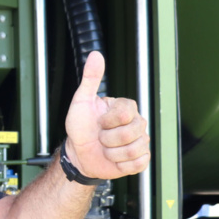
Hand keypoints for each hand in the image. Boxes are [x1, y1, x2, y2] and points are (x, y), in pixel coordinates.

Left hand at [63, 51, 149, 179]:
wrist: (79, 154)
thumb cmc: (80, 127)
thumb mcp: (81, 101)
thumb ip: (91, 78)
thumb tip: (96, 54)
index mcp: (126, 108)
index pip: (124, 115)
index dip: (107, 122)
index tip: (98, 122)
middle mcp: (137, 123)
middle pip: (130, 134)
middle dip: (107, 139)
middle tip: (100, 137)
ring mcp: (140, 141)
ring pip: (133, 150)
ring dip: (112, 153)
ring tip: (105, 148)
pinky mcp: (140, 159)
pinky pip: (137, 163)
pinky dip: (121, 164)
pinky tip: (114, 159)